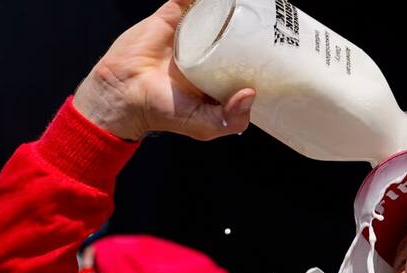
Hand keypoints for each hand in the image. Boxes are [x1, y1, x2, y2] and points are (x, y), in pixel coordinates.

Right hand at [72, 0, 254, 140]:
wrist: (124, 94)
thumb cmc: (164, 113)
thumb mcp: (205, 126)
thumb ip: (231, 119)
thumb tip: (250, 94)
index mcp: (222, 73)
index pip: (251, 57)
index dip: (267, 50)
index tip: (282, 44)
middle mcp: (211, 50)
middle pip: (238, 28)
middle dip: (254, 21)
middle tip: (271, 16)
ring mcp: (193, 31)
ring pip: (218, 10)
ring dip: (231, 4)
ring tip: (249, 3)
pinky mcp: (173, 15)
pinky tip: (222, 0)